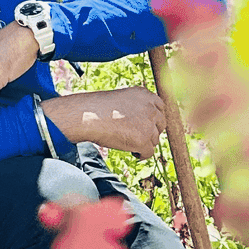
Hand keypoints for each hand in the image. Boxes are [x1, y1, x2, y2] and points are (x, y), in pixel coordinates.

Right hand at [42, 84, 165, 156]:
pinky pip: (149, 153)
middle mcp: (150, 108)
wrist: (87, 116)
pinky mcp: (144, 140)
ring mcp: (148, 124)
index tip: (146, 125)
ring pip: (154, 140)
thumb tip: (146, 123)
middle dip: (151, 131)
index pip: (160, 107)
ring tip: (127, 141)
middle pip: (161, 124)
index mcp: (145, 94)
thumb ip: (137, 107)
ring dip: (144, 143)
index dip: (154, 118)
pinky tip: (132, 152)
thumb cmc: (98, 108)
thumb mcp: (121, 99)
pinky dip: (141, 154)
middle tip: (137, 136)